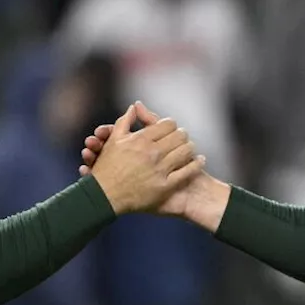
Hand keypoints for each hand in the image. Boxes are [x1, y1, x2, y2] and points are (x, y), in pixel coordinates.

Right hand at [87, 104, 204, 214]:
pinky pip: (187, 172)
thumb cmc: (107, 168)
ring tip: (190, 147)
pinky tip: (200, 160)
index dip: (171, 124)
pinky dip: (196, 164)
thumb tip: (135, 106)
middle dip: (182, 135)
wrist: (104, 197)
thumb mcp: (113, 141)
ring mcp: (160, 170)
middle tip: (183, 136)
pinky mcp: (165, 186)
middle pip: (179, 136)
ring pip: (185, 151)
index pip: (167, 124)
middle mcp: (152, 153)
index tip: (172, 128)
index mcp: (141, 139)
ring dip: (190, 147)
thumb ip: (125, 121)